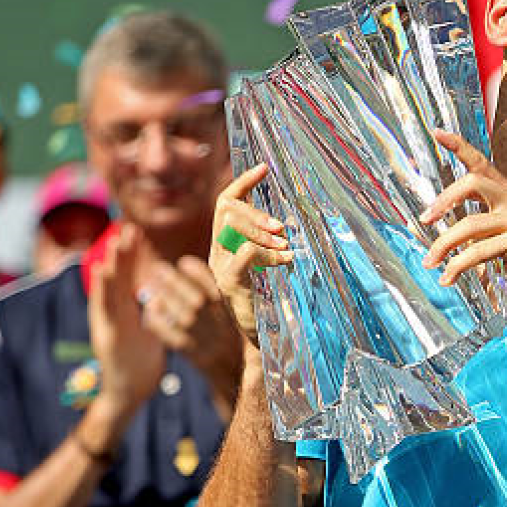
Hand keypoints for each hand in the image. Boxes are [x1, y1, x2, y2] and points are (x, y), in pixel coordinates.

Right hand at [88, 224, 165, 418]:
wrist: (127, 392)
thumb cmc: (139, 360)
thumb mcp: (145, 329)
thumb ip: (146, 309)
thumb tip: (157, 291)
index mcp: (123, 311)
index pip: (128, 278)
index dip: (131, 256)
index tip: (136, 233)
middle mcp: (111, 314)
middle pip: (117, 279)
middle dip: (121, 253)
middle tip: (128, 228)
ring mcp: (106, 324)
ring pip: (108, 291)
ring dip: (110, 266)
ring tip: (113, 245)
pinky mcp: (106, 337)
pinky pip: (105, 311)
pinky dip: (102, 290)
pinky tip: (101, 273)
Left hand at [141, 256, 242, 385]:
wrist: (234, 375)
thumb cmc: (233, 339)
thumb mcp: (236, 314)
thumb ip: (224, 292)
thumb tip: (212, 263)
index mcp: (233, 314)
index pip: (217, 290)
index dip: (199, 274)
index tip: (184, 261)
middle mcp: (221, 327)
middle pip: (196, 300)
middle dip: (176, 282)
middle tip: (159, 268)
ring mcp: (206, 341)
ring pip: (182, 316)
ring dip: (165, 298)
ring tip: (152, 286)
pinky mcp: (192, 354)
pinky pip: (171, 335)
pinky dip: (159, 322)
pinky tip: (150, 310)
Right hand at [208, 163, 293, 345]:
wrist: (260, 337)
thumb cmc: (269, 299)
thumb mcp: (270, 262)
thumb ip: (272, 239)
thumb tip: (289, 216)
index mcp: (225, 242)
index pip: (225, 202)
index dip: (242, 182)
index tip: (264, 168)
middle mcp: (218, 251)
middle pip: (227, 210)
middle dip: (255, 212)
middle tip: (281, 227)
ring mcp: (221, 267)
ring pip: (233, 228)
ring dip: (262, 231)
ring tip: (285, 246)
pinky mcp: (230, 283)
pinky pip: (244, 253)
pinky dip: (268, 253)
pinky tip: (286, 261)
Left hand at [420, 129, 506, 316]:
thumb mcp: (488, 238)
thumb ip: (472, 220)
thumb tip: (433, 215)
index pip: (483, 165)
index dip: (459, 147)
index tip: (436, 133)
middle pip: (474, 181)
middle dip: (444, 200)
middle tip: (425, 220)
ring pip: (469, 223)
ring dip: (444, 245)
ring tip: (430, 262)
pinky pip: (477, 250)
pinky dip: (456, 266)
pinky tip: (447, 278)